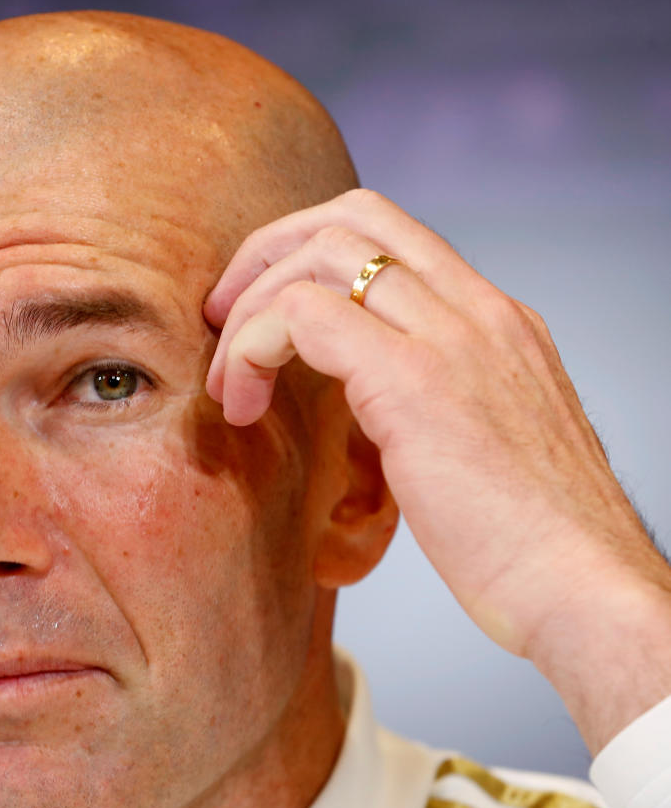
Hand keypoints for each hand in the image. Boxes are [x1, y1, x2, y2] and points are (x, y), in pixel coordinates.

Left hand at [204, 188, 670, 750]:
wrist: (585, 591)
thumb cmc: (531, 545)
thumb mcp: (484, 447)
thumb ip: (432, 407)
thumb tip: (365, 416)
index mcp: (497, 323)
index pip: (392, 235)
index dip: (308, 256)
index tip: (262, 312)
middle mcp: (479, 312)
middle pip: (351, 216)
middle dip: (267, 254)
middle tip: (222, 317)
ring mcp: (452, 336)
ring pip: (321, 253)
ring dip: (251, 305)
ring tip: (227, 379)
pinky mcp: (414, 379)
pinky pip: (304, 315)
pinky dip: (253, 347)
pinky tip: (243, 405)